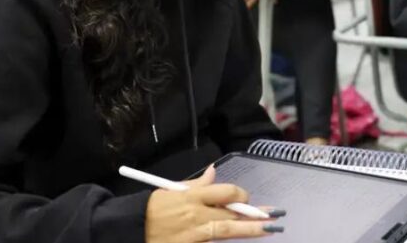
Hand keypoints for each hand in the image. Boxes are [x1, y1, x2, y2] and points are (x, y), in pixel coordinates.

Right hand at [145, 165, 276, 241]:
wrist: (132, 231)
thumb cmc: (152, 210)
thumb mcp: (172, 191)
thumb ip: (196, 185)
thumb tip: (214, 172)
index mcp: (192, 196)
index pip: (225, 192)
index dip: (240, 194)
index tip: (247, 197)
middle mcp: (196, 214)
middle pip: (231, 213)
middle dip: (254, 215)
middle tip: (274, 217)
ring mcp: (195, 233)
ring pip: (227, 231)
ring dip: (250, 230)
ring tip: (269, 229)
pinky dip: (226, 241)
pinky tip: (241, 238)